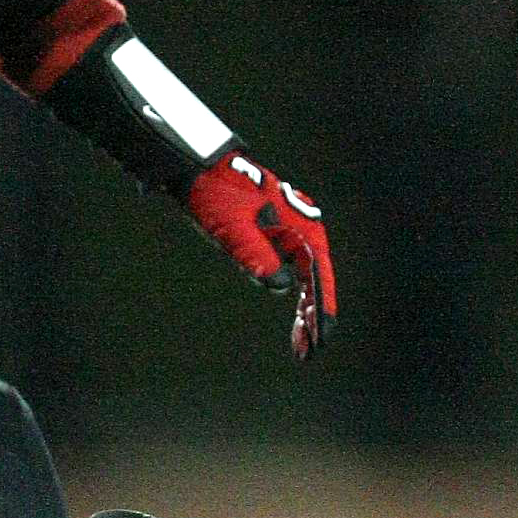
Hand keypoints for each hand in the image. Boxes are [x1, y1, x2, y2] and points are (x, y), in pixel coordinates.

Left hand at [184, 151, 337, 361]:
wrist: (195, 165)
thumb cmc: (215, 192)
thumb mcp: (233, 230)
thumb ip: (257, 258)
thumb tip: (281, 288)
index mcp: (300, 227)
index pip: (318, 277)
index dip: (322, 311)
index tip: (321, 339)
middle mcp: (301, 229)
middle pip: (314, 281)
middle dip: (313, 317)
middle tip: (306, 351)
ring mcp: (289, 232)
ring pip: (304, 278)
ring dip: (303, 309)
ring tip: (300, 341)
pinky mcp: (274, 234)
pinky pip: (291, 269)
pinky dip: (293, 293)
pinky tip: (294, 313)